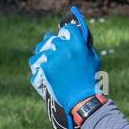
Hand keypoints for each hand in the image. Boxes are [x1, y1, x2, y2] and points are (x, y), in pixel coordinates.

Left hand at [29, 7, 103, 128]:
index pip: (68, 29)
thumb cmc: (90, 80)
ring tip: (47, 63)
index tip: (64, 38)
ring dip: (43, 55)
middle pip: (52, 39)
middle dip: (53, 46)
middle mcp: (64, 48)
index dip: (65, 34)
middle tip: (55, 54)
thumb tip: (78, 37)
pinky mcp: (45, 68)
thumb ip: (84, 46)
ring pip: (40, 49)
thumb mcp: (93, 59)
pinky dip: (37, 68)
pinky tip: (42, 72)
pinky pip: (35, 63)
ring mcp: (52, 58)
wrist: (82, 99)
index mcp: (78, 44)